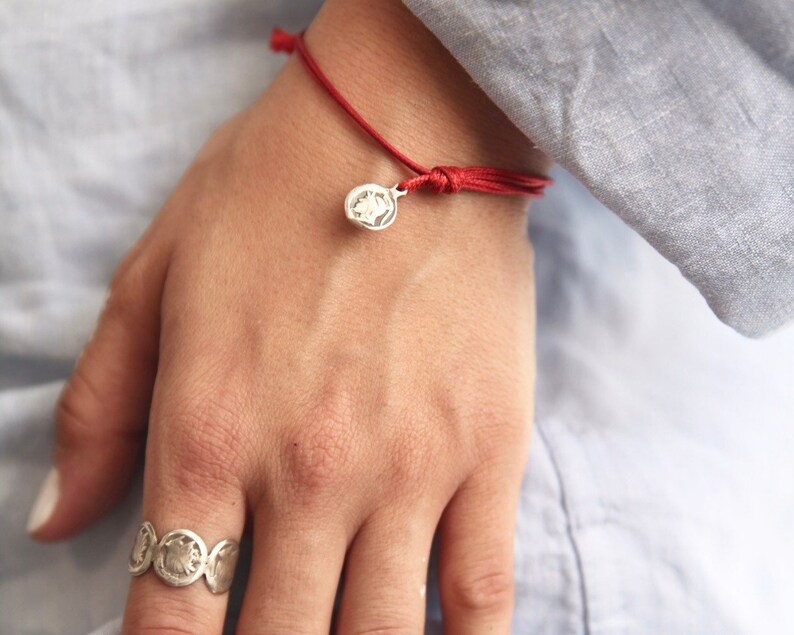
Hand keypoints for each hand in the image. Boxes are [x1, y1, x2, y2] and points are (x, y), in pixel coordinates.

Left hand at [30, 0, 548, 631]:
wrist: (408, 129)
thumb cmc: (274, 190)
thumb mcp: (154, 276)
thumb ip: (98, 409)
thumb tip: (58, 523)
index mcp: (210, 432)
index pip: (168, 615)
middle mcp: (308, 472)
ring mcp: (410, 469)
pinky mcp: (489, 451)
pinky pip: (480, 591)